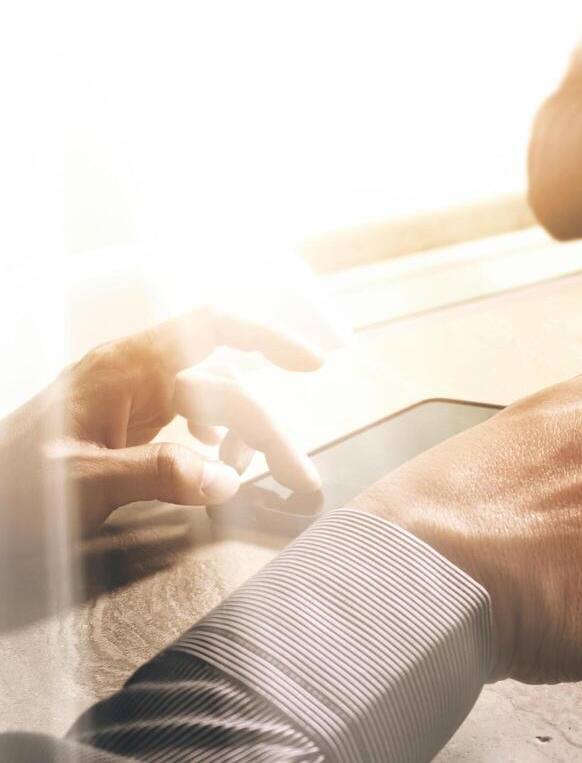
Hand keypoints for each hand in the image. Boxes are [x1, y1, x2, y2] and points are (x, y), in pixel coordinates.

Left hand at [0, 307, 324, 538]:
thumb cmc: (8, 488)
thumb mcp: (80, 484)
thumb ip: (156, 475)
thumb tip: (227, 480)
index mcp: (123, 367)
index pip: (212, 330)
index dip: (269, 338)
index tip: (314, 365)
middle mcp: (133, 373)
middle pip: (226, 383)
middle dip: (269, 429)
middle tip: (300, 478)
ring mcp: (131, 397)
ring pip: (215, 400)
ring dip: (247, 435)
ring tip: (255, 475)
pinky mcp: (129, 423)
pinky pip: (192, 418)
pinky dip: (218, 439)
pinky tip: (217, 465)